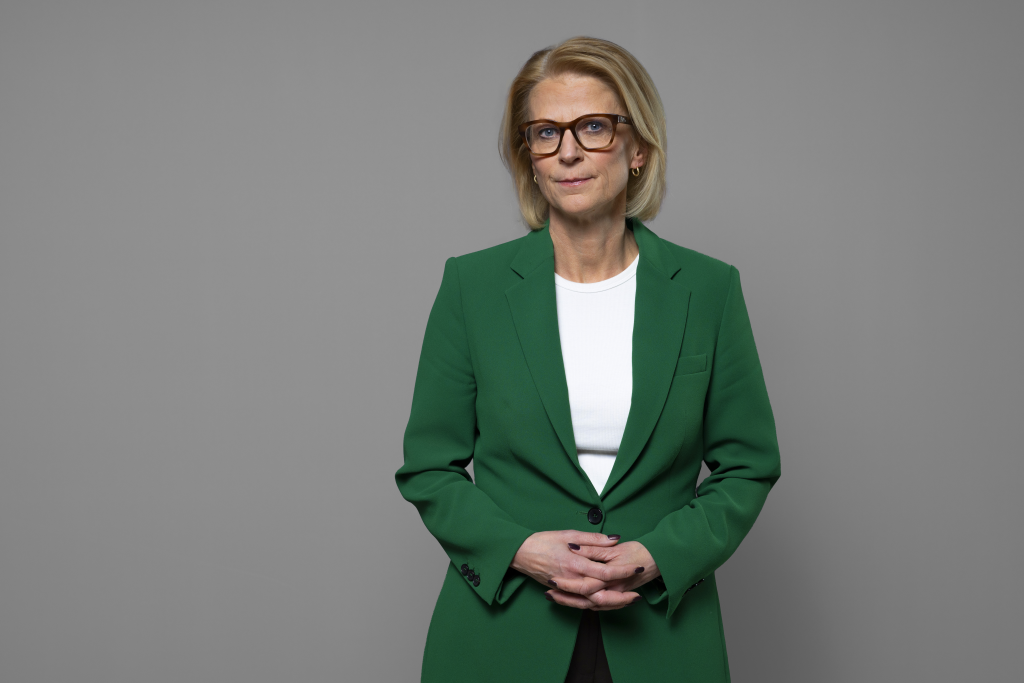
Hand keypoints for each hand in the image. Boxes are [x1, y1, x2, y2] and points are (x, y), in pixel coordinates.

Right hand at [511, 531, 643, 610]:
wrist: (520, 553)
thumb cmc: (542, 541)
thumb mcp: (568, 534)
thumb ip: (593, 539)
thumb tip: (614, 539)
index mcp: (574, 563)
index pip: (604, 572)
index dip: (623, 571)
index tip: (636, 568)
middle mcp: (571, 579)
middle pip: (601, 594)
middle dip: (621, 595)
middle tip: (637, 593)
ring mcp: (566, 589)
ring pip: (592, 603)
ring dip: (611, 604)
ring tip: (626, 601)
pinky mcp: (561, 593)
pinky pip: (581, 604)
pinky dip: (595, 606)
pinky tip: (606, 603)